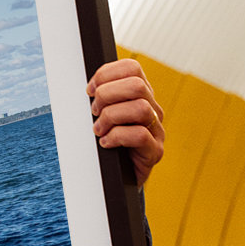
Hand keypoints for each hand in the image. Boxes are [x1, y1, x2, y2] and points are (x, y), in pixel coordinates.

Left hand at [87, 58, 164, 186]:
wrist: (117, 178)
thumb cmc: (107, 142)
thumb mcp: (101, 115)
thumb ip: (100, 98)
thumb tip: (87, 88)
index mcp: (140, 95)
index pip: (131, 68)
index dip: (106, 74)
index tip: (90, 90)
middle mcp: (153, 109)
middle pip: (136, 85)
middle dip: (107, 95)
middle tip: (94, 112)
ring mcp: (157, 130)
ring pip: (140, 108)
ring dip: (111, 117)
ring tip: (98, 130)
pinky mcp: (155, 151)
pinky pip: (140, 135)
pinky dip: (116, 137)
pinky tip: (105, 143)